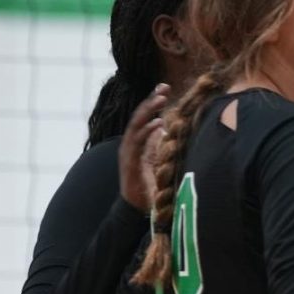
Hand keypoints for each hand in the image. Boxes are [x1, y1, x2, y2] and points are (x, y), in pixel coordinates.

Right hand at [119, 83, 169, 211]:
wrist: (136, 206)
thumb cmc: (148, 183)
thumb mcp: (156, 158)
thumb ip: (157, 143)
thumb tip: (165, 128)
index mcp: (137, 142)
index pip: (143, 116)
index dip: (152, 101)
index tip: (164, 87)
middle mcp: (130, 144)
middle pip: (138, 117)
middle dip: (150, 101)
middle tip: (163, 87)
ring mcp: (128, 152)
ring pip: (136, 126)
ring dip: (148, 111)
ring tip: (161, 99)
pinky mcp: (130, 162)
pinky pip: (137, 143)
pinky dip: (147, 131)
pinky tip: (158, 124)